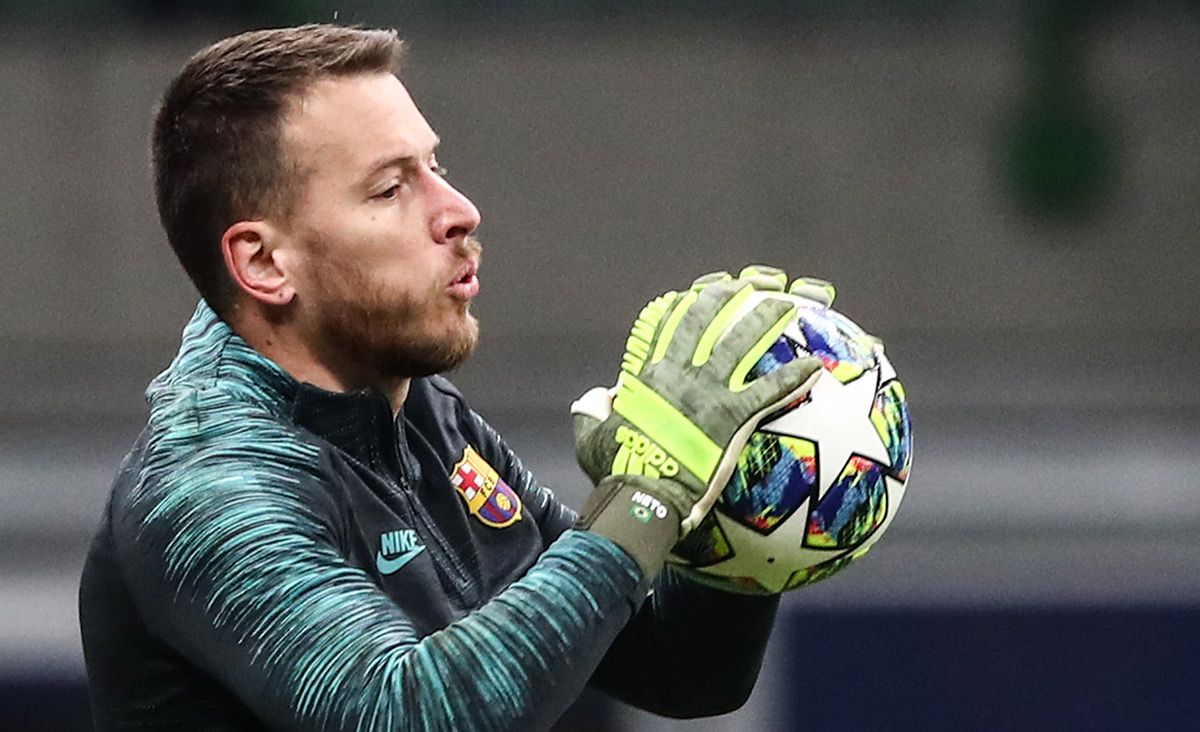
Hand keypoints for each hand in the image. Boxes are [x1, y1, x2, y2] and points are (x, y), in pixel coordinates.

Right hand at [572, 275, 823, 577]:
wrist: (642, 493)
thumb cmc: (615, 470)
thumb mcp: (591, 437)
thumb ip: (591, 411)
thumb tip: (592, 398)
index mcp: (649, 376)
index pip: (665, 329)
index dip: (681, 307)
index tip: (694, 292)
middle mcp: (680, 374)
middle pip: (705, 321)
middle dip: (724, 297)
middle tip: (743, 285)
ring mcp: (708, 391)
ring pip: (741, 344)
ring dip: (764, 320)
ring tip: (785, 305)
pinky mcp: (732, 416)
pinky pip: (769, 391)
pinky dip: (793, 377)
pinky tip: (816, 367)